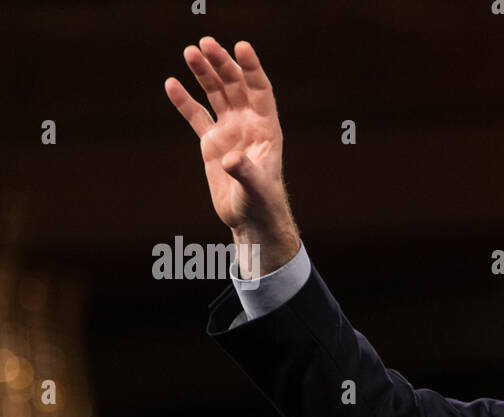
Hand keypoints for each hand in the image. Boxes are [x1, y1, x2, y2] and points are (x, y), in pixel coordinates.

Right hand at [165, 37, 299, 272]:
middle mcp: (249, 125)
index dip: (252, 68)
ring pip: (216, 95)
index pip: (261, 91)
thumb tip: (232, 160)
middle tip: (204, 44)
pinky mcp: (212, 143)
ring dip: (203, 73)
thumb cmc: (262, 204)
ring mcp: (230, 131)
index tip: (241, 46)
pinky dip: (184, 100)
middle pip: (235, 86)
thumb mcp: (256, 189)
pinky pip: (197, 115)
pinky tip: (171, 83)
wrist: (251, 220)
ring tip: (189, 52)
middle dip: (221, 64)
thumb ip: (246, 172)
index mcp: (267, 129)